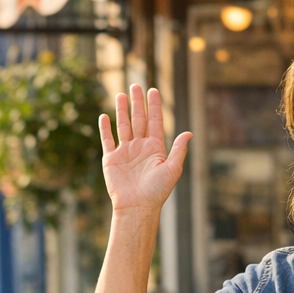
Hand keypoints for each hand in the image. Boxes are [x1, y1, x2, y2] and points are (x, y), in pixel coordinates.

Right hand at [99, 84, 190, 217]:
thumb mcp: (172, 169)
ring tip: (120, 94)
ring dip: (121, 110)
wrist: (137, 207)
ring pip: (123, 126)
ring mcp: (125, 152)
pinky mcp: (111, 159)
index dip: (154, 106)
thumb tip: (189, 133)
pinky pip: (107, 140)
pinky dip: (105, 128)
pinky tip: (104, 116)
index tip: (153, 90)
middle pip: (138, 119)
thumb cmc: (157, 191)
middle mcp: (140, 147)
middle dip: (137, 103)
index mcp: (155, 148)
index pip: (154, 121)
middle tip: (135, 85)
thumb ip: (178, 150)